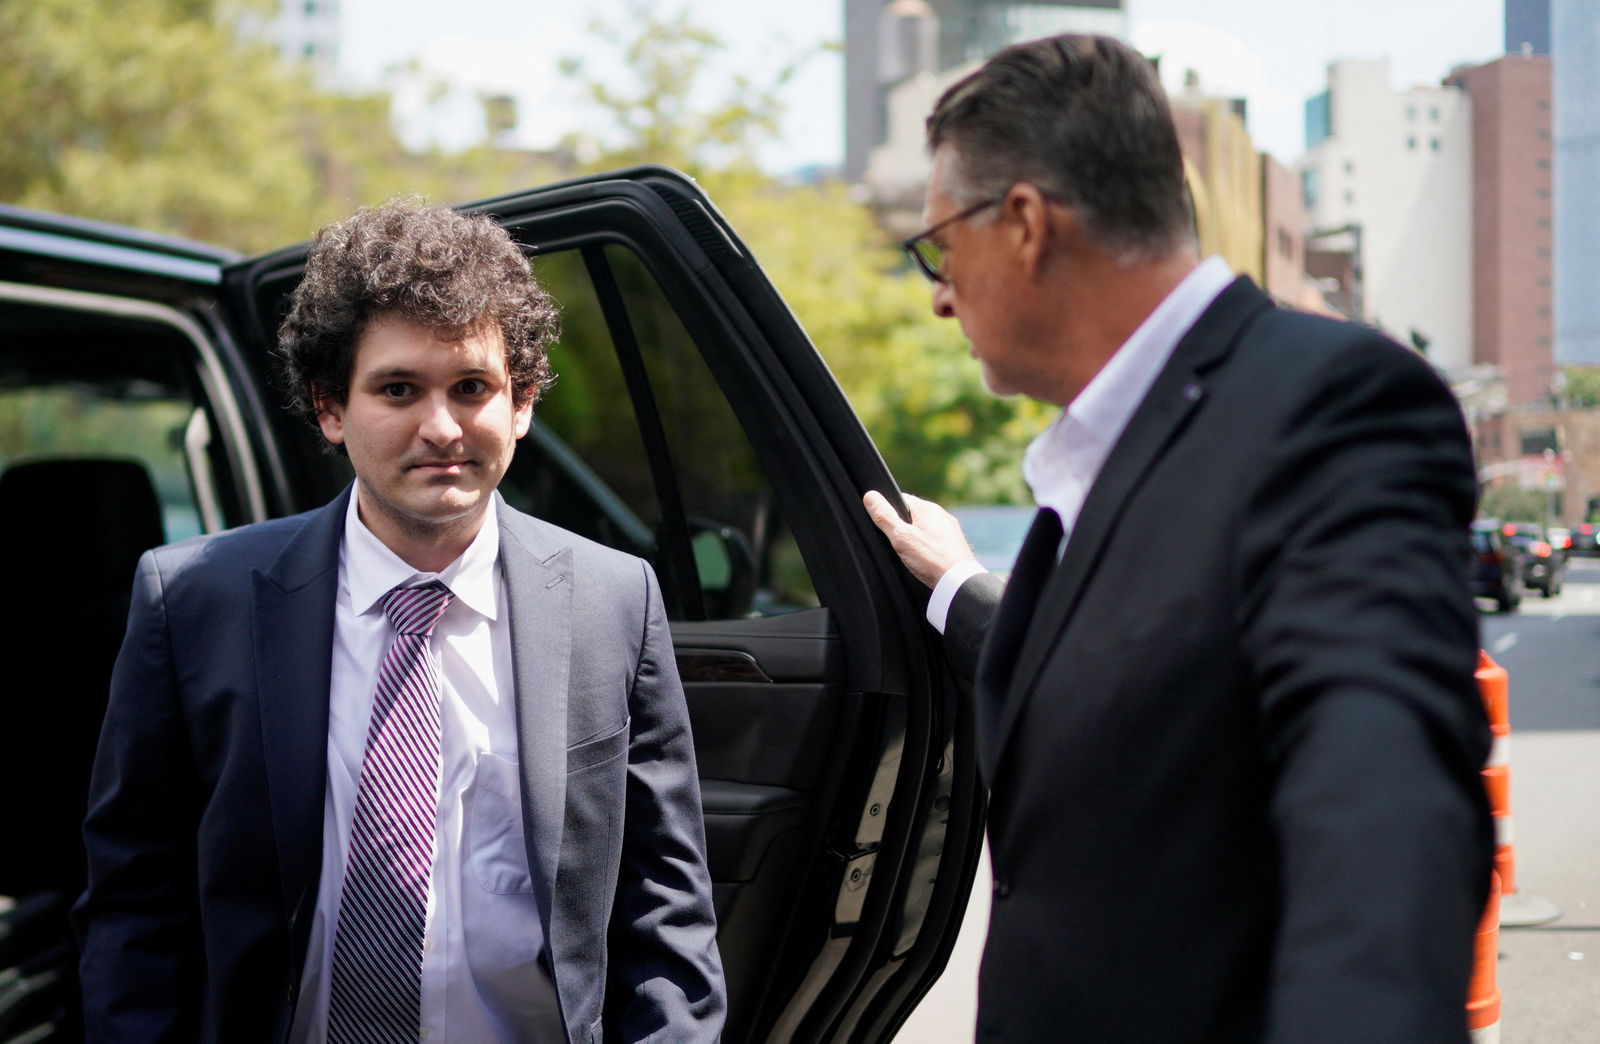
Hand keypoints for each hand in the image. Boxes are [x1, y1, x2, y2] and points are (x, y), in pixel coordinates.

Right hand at [863, 490, 979, 588]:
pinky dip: (927, 549)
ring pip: (924, 529)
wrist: (959, 583)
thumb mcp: (901, 537)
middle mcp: (942, 515)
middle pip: (913, 515)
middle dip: (902, 527)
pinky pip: (934, 542)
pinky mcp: (955, 546)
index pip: (901, 500)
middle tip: (894, 544)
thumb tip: (870, 496)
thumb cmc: (930, 559)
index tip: (882, 526)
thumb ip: (884, 517)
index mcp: (928, 508)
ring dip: (915, 539)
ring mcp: (950, 531)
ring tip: (910, 555)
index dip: (888, 511)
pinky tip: (924, 561)